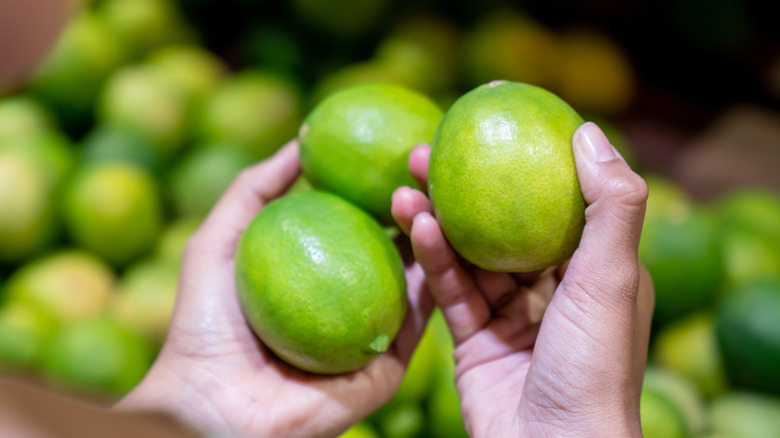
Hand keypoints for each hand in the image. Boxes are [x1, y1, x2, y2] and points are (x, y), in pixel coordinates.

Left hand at [116, 140, 432, 437]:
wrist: (213, 405)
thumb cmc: (206, 324)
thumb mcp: (220, 240)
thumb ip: (256, 188)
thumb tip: (303, 140)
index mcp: (322, 276)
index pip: (362, 223)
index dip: (381, 186)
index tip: (398, 148)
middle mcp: (354, 302)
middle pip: (397, 245)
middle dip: (416, 201)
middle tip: (424, 162)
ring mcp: (375, 333)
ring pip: (418, 276)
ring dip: (433, 232)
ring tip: (433, 190)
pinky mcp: (390, 365)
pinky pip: (420, 318)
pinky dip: (434, 276)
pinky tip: (438, 236)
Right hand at [391, 122, 653, 436]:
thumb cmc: (594, 368)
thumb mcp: (616, 278)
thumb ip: (611, 205)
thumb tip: (587, 130)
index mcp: (595, 272)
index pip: (556, 202)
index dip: (523, 161)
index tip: (489, 125)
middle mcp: (553, 291)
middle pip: (503, 225)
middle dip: (464, 187)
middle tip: (427, 150)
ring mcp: (511, 317)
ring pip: (469, 256)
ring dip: (437, 220)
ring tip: (405, 184)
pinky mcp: (474, 341)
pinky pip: (452, 292)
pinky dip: (434, 259)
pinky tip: (415, 225)